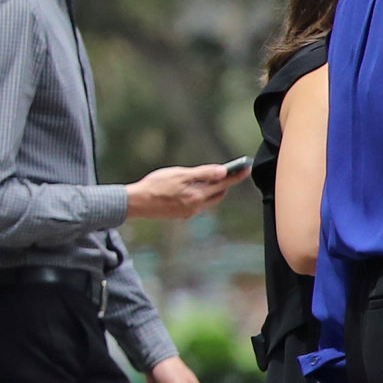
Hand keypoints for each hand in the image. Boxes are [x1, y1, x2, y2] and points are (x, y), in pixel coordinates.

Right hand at [127, 163, 243, 220]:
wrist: (136, 203)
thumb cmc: (155, 185)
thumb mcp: (179, 174)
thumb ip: (202, 174)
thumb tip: (223, 172)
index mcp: (197, 196)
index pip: (223, 184)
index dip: (236, 176)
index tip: (246, 168)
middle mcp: (196, 206)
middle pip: (218, 195)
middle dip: (225, 184)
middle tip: (230, 173)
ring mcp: (189, 212)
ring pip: (208, 201)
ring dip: (213, 190)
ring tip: (211, 180)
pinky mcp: (180, 214)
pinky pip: (197, 205)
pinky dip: (201, 196)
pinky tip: (193, 189)